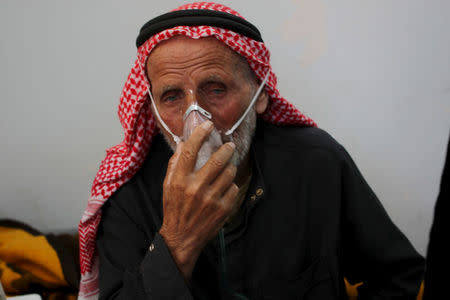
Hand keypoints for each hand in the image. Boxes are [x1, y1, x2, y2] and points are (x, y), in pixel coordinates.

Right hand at [159, 121, 238, 279]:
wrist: (182, 238)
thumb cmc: (174, 209)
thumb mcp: (167, 186)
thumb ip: (174, 164)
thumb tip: (182, 143)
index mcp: (179, 180)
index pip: (190, 151)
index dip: (200, 134)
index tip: (208, 125)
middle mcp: (195, 188)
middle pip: (217, 160)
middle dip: (226, 149)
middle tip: (229, 146)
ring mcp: (211, 199)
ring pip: (229, 173)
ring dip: (229, 168)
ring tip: (226, 169)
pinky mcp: (223, 209)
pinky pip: (233, 188)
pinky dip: (230, 186)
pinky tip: (224, 189)